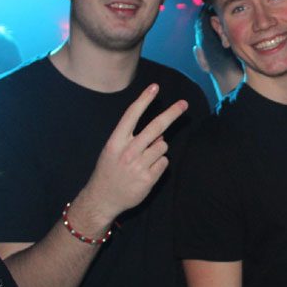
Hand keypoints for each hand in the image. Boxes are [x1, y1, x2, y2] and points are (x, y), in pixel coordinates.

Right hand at [81, 84, 187, 223]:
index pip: (131, 115)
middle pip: (156, 127)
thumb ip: (134, 139)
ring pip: (163, 146)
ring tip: (144, 160)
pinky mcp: (148, 179)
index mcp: (115, 142)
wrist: (102, 199)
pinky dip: (159, 165)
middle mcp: (128, 151)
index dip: (144, 99)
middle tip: (184, 103)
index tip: (155, 87)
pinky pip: (164, 163)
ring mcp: (139, 165)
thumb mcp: (114, 151)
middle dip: (172, 113)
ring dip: (159, 150)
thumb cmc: (110, 170)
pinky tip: (146, 172)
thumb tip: (159, 133)